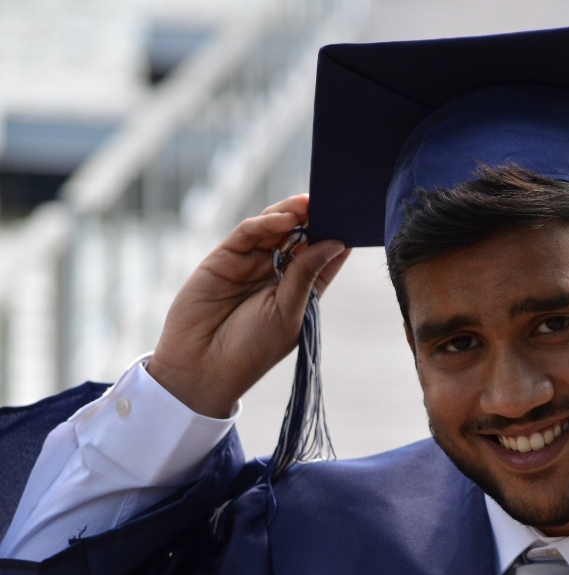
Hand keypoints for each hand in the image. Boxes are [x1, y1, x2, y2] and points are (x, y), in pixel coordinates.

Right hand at [147, 195, 349, 417]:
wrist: (202, 367)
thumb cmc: (252, 349)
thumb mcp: (288, 313)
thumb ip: (307, 275)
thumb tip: (335, 243)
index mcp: (300, 292)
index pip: (324, 258)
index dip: (338, 238)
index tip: (354, 218)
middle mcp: (277, 275)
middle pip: (300, 237)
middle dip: (315, 218)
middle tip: (331, 199)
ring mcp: (250, 264)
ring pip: (274, 229)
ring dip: (292, 214)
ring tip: (309, 203)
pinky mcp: (224, 258)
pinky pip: (248, 233)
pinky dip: (266, 223)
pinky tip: (285, 219)